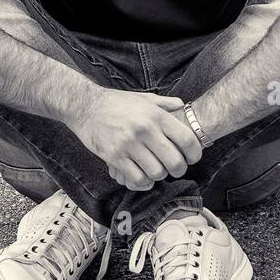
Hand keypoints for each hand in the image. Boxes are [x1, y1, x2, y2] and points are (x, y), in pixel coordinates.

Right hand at [64, 89, 202, 190]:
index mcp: (156, 115)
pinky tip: (142, 175)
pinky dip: (143, 182)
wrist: (85, 106)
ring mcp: (129, 144)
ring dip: (159, 176)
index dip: (195, 154)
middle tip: (175, 169)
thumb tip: (182, 106)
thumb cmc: (116, 102)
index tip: (192, 158)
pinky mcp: (114, 157)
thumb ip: (165, 103)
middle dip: (179, 170)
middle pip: (175, 162)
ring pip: (157, 173)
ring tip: (156, 170)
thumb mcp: (144, 98)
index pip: (187, 140)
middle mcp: (145, 130)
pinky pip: (137, 179)